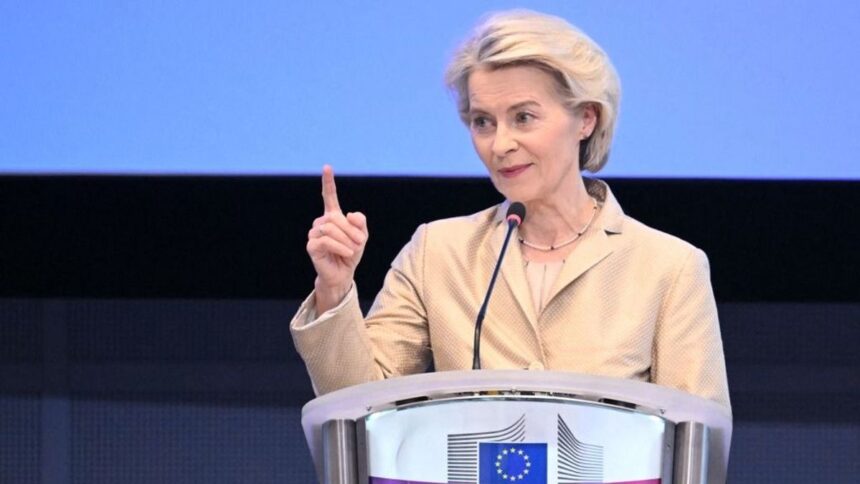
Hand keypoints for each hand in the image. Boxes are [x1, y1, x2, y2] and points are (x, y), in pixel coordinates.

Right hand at [306, 165, 368, 312]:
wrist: (343, 273)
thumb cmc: (351, 253)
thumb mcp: (362, 236)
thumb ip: (360, 223)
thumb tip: (350, 214)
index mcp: (333, 216)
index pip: (329, 196)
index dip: (328, 182)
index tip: (327, 167)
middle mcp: (321, 222)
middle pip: (335, 217)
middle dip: (351, 230)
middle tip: (361, 242)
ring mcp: (314, 233)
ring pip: (330, 228)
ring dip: (346, 239)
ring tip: (353, 249)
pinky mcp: (311, 246)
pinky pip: (325, 240)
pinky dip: (339, 246)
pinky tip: (346, 252)